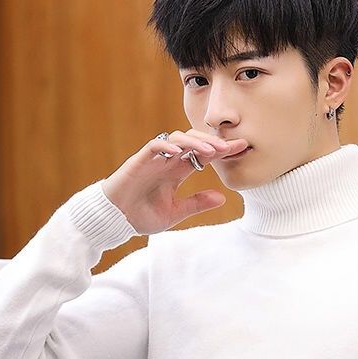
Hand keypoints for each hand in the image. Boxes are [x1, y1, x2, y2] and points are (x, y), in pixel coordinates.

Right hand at [102, 129, 248, 234]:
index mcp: (177, 171)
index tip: (242, 149)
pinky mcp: (139, 160)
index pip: (204, 155)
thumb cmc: (140, 215)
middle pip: (194, 141)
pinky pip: (154, 145)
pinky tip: (179, 152)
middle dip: (213, 142)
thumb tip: (222, 198)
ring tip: (212, 151)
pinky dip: (167, 146)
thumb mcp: (174, 212)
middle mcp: (168, 161)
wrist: (114, 220)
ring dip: (196, 142)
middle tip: (232, 147)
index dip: (222, 151)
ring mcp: (154, 159)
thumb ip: (196, 204)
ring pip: (177, 138)